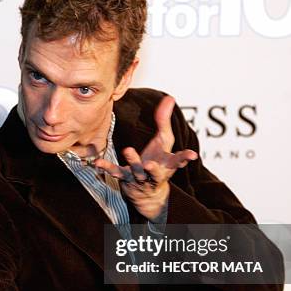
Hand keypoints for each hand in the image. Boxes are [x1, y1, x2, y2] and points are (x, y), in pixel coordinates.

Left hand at [95, 96, 197, 219]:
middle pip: (155, 171)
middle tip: (150, 164)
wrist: (147, 193)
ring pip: (136, 171)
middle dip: (153, 169)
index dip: (185, 158)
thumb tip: (170, 97)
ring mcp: (140, 177)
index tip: (192, 155)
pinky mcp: (126, 178)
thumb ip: (165, 121)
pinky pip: (116, 173)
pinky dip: (107, 168)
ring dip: (133, 161)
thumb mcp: (164, 142)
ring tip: (128, 149)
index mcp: (167, 164)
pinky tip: (98, 162)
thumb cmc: (157, 161)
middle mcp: (155, 173)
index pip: (178, 161)